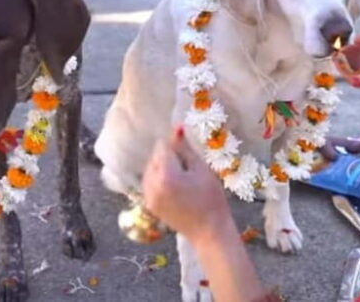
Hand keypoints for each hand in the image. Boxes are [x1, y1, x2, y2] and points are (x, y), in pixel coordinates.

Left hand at [142, 127, 231, 243]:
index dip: (176, 146)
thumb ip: (185, 148)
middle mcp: (152, 185)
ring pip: (150, 169)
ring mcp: (148, 196)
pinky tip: (174, 187)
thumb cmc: (211, 198)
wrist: (209, 231)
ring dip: (162, 168)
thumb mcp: (201, 169)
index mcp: (166, 175)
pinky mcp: (149, 204)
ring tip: (181, 178)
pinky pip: (149, 182)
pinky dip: (158, 180)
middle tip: (187, 169)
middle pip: (154, 157)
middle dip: (168, 157)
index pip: (162, 147)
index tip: (187, 152)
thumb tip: (176, 127)